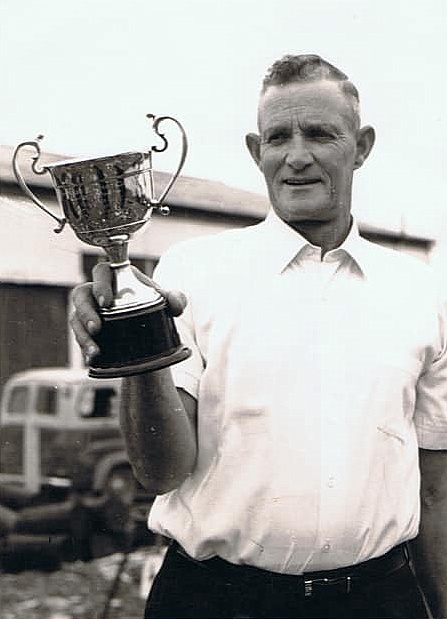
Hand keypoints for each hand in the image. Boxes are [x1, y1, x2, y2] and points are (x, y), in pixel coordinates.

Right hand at [70, 262, 186, 362]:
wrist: (148, 330)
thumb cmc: (154, 306)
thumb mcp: (168, 304)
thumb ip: (177, 299)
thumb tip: (176, 303)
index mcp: (116, 278)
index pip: (102, 272)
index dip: (100, 283)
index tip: (105, 301)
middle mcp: (97, 292)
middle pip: (81, 295)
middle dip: (86, 312)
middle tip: (97, 328)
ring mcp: (89, 311)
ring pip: (76, 318)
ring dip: (82, 335)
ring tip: (95, 351)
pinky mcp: (85, 329)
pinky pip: (78, 336)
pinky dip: (84, 347)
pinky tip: (91, 359)